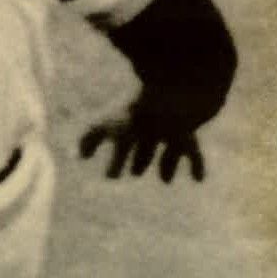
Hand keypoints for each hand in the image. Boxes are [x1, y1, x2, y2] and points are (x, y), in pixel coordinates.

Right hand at [77, 102, 204, 183]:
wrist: (175, 96)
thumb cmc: (141, 112)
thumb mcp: (109, 126)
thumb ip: (90, 139)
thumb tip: (78, 155)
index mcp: (129, 125)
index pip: (120, 147)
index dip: (116, 163)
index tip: (112, 177)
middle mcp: (149, 128)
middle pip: (142, 147)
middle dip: (138, 160)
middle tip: (134, 173)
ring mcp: (171, 131)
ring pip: (168, 151)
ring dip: (167, 165)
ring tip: (166, 181)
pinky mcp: (189, 134)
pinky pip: (194, 154)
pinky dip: (196, 166)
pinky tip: (198, 180)